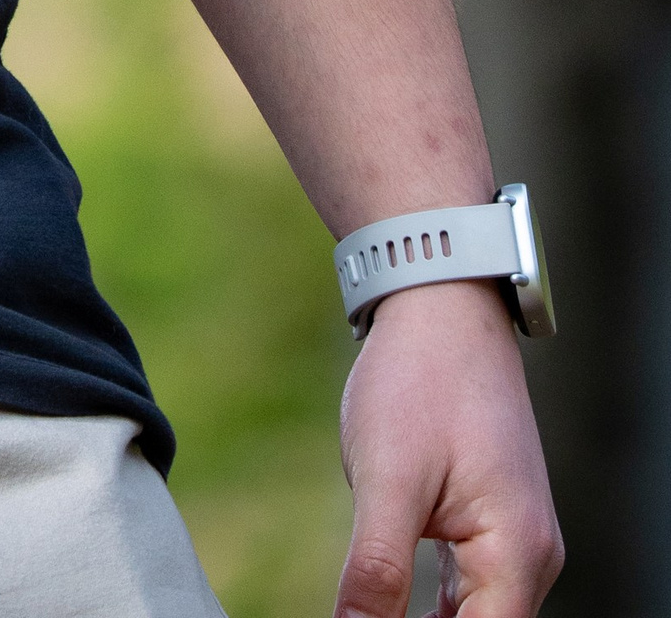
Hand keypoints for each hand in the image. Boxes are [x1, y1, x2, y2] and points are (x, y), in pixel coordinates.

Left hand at [335, 280, 561, 615]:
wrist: (438, 304)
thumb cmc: (418, 379)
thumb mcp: (387, 479)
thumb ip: (378, 570)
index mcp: (518, 555)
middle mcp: (530, 557)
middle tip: (360, 615)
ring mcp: (513, 539)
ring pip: (475, 617)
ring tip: (370, 613)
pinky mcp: (489, 522)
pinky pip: (468, 588)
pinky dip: (432, 606)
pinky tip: (388, 607)